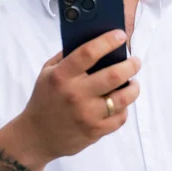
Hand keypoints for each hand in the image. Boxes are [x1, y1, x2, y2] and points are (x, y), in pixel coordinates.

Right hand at [12, 30, 140, 167]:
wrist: (36, 135)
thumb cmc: (45, 98)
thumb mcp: (47, 72)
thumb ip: (67, 56)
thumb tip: (96, 39)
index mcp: (61, 76)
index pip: (89, 52)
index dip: (108, 41)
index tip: (121, 35)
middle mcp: (75, 95)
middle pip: (114, 76)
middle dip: (130, 65)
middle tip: (135, 61)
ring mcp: (86, 115)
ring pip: (123, 98)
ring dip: (133, 88)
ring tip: (133, 82)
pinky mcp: (95, 131)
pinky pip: (120, 117)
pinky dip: (124, 108)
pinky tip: (120, 102)